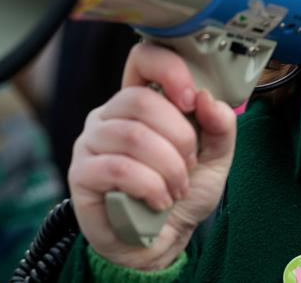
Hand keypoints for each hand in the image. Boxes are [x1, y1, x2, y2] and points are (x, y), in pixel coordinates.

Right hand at [68, 42, 237, 270]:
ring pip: (132, 136)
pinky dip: (149, 186)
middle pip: (141, 101)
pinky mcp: (81, 174)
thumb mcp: (214, 158)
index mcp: (140, 101)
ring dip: (167, 167)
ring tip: (177, 188)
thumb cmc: (181, 193)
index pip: (143, 59)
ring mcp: (91, 142)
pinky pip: (117, 168)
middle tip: (189, 164)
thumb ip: (219, 127)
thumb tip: (207, 99)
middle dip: (179, 136)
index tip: (193, 99)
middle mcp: (110, 115)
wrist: (160, 241)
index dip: (170, 71)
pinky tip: (159, 201)